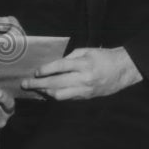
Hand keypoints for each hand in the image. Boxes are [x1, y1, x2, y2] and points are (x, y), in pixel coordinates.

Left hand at [21, 46, 141, 99]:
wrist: (123, 70)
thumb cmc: (103, 57)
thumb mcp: (86, 51)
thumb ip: (69, 57)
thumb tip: (53, 65)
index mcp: (84, 64)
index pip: (61, 67)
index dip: (46, 70)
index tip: (35, 72)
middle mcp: (84, 78)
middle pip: (56, 83)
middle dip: (38, 84)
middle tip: (25, 84)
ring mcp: (85, 90)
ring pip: (60, 95)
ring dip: (45, 92)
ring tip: (35, 88)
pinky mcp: (86, 97)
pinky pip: (67, 98)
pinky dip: (56, 94)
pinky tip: (48, 91)